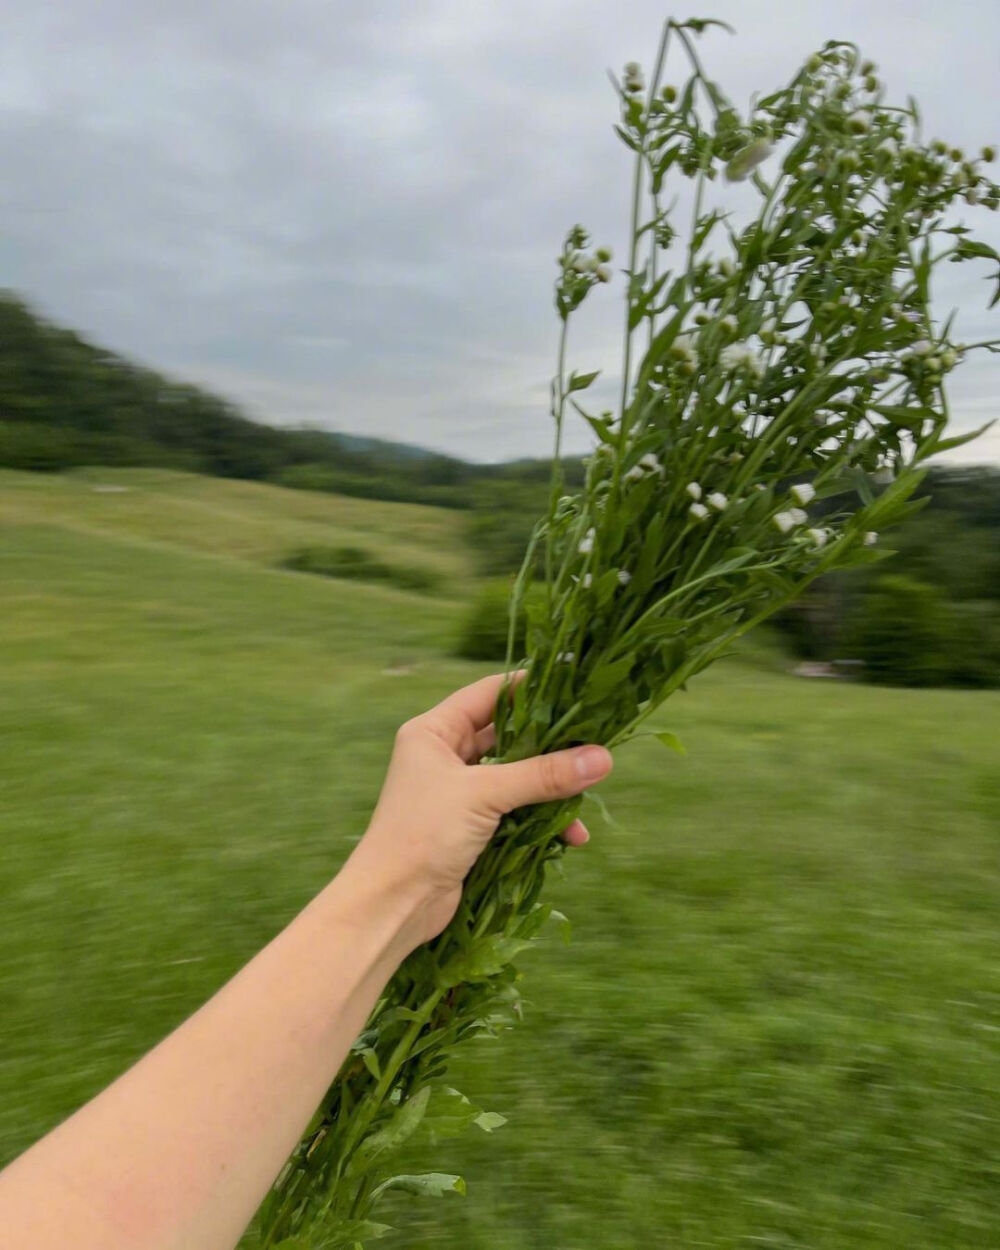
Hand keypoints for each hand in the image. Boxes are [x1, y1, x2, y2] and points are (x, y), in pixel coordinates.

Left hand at [347, 672, 612, 948]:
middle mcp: (445, 756)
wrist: (393, 903)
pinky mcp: (471, 827)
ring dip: (550, 789)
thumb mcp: (485, 795)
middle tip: (593, 743)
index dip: (529, 688)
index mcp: (434, 732)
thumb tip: (604, 758)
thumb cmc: (425, 833)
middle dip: (549, 746)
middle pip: (509, 737)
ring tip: (587, 796)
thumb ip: (543, 775)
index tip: (573, 686)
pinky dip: (541, 820)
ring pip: (517, 777)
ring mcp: (459, 793)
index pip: (489, 694)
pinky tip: (571, 836)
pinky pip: (515, 811)